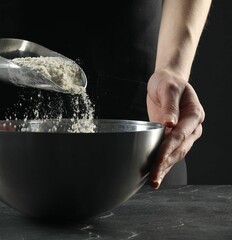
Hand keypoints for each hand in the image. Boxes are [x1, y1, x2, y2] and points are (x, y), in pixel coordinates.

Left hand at [146, 69, 204, 188]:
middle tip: (154, 178)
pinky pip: (169, 152)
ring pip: (176, 154)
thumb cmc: (168, 82)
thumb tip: (169, 123)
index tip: (158, 161)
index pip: (180, 136)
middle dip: (166, 165)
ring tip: (154, 181)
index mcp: (194, 115)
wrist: (168, 80)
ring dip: (165, 168)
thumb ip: (170, 106)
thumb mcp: (169, 89)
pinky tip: (156, 173)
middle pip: (179, 149)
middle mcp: (192, 127)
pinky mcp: (173, 136)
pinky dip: (163, 163)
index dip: (168, 149)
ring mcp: (184, 133)